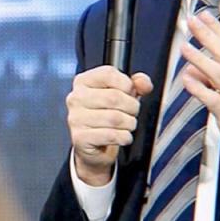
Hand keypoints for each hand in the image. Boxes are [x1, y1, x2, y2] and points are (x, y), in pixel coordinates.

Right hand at [66, 65, 153, 184]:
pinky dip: (124, 137)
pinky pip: (111, 136)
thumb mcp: (123, 95)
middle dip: (132, 107)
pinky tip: (121, 137)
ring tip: (127, 126)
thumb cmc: (107, 117)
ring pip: (115, 118)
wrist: (94, 146)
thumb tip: (144, 84)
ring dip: (129, 124)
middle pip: (114, 97)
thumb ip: (136, 85)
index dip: (126, 84)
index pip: (108, 74)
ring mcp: (76, 118)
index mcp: (83, 82)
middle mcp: (76, 98)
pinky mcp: (80, 138)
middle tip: (132, 113)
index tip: (129, 93)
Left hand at [180, 11, 219, 170]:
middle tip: (192, 21)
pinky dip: (199, 88)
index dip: (217, 30)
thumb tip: (194, 68)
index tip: (204, 15)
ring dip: (200, 59)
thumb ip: (216, 78)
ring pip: (218, 73)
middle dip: (207, 36)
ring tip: (184, 47)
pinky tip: (187, 80)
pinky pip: (212, 99)